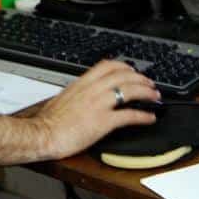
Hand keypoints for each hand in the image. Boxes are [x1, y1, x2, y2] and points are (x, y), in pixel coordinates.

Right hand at [36, 59, 159, 159]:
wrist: (43, 133)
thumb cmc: (48, 121)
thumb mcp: (63, 98)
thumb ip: (77, 94)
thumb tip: (82, 96)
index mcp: (82, 83)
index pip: (107, 65)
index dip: (124, 66)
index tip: (132, 70)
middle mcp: (92, 90)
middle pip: (123, 76)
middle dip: (141, 78)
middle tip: (150, 84)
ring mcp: (99, 104)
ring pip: (129, 90)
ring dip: (146, 92)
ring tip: (155, 97)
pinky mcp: (103, 121)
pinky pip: (129, 115)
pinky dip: (143, 116)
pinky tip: (150, 118)